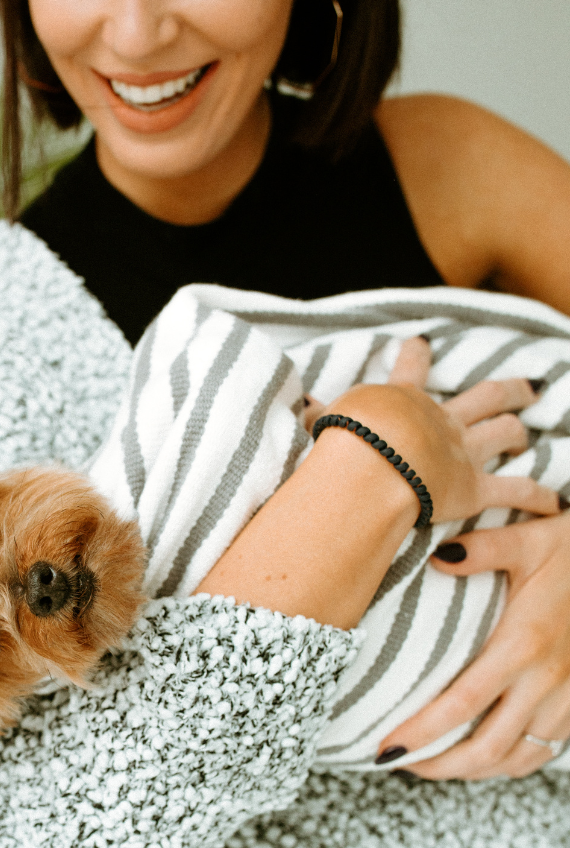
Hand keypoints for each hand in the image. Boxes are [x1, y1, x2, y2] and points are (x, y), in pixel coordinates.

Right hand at [305, 337, 559, 523]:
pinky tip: (555, 504)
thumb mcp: (327, 419)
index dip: (416, 354)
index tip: (423, 343)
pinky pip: (516, 491)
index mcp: (403, 400)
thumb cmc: (345, 439)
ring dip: (520, 431)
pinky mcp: (475, 488)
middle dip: (508, 389)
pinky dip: (538, 497)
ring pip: (505, 432)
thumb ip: (319, 414)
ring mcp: (463, 451)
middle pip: (485, 396)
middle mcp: (441, 419)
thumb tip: (302, 405)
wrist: (370, 465)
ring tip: (530, 433)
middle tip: (528, 385)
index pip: (410, 367)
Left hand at [377, 510, 569, 778]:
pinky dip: (506, 763)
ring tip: (427, 763)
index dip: (421, 732)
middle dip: (437, 763)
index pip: (462, 704)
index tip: (384, 746)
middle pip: (487, 747)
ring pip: (515, 758)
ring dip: (469, 770)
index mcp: (524, 645)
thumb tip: (437, 555)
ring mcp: (567, 699)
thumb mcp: (527, 540)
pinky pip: (542, 751)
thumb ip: (481, 549)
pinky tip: (478, 757)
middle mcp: (547, 681)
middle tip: (395, 761)